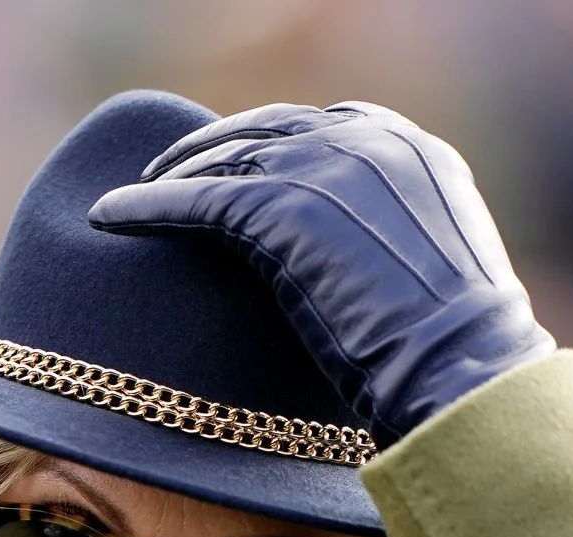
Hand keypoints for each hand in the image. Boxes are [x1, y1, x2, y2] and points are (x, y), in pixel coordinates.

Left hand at [90, 101, 553, 444]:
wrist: (463, 372)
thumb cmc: (455, 359)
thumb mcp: (431, 280)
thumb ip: (391, 248)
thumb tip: (357, 273)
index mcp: (415, 152)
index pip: (326, 128)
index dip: (272, 146)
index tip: (240, 165)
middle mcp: (370, 141)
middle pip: (267, 131)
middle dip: (215, 149)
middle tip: (171, 172)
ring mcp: (325, 167)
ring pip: (225, 158)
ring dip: (172, 174)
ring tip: (132, 197)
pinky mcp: (281, 208)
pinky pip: (195, 198)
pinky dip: (146, 206)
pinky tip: (110, 216)